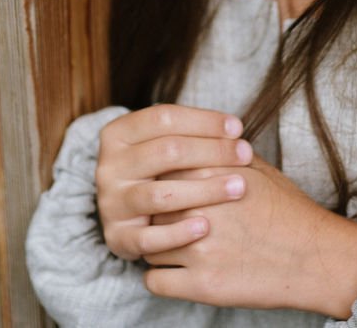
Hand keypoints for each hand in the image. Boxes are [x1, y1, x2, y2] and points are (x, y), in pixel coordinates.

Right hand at [94, 104, 253, 261]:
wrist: (128, 215)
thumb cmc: (161, 171)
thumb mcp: (165, 145)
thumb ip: (191, 135)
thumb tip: (235, 131)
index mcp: (118, 134)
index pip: (163, 118)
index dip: (204, 120)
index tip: (238, 128)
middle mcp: (109, 166)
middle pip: (166, 152)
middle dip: (212, 152)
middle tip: (246, 155)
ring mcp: (111, 203)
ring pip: (161, 195)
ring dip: (205, 190)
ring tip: (239, 188)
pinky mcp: (117, 237)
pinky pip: (149, 238)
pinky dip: (179, 233)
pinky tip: (206, 227)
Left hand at [143, 155, 356, 319]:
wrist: (317, 257)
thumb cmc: (289, 211)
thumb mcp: (257, 170)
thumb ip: (220, 156)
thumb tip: (194, 144)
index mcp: (210, 175)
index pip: (159, 172)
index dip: (161, 184)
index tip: (166, 193)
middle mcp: (199, 209)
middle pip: (148, 207)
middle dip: (156, 215)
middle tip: (168, 222)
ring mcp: (199, 249)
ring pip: (147, 245)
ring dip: (157, 247)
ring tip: (178, 248)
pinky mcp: (202, 285)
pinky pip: (154, 282)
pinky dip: (161, 279)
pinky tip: (179, 272)